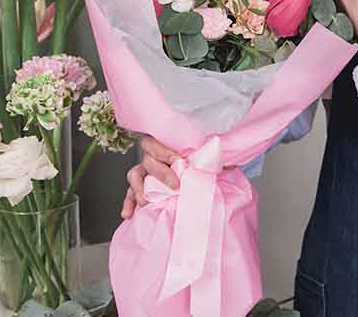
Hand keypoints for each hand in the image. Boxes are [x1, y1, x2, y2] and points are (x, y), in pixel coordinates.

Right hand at [120, 136, 239, 218]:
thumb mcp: (203, 158)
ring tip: (146, 202)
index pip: (156, 143)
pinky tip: (128, 214)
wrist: (186, 168)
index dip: (166, 152)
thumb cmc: (194, 160)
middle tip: (174, 186)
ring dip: (138, 189)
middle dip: (161, 173)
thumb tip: (229, 165)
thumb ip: (212, 160)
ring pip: (134, 175)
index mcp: (164, 145)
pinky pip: (130, 193)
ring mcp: (144, 171)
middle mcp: (151, 156)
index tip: (179, 161)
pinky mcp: (139, 187)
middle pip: (147, 160)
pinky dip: (128, 203)